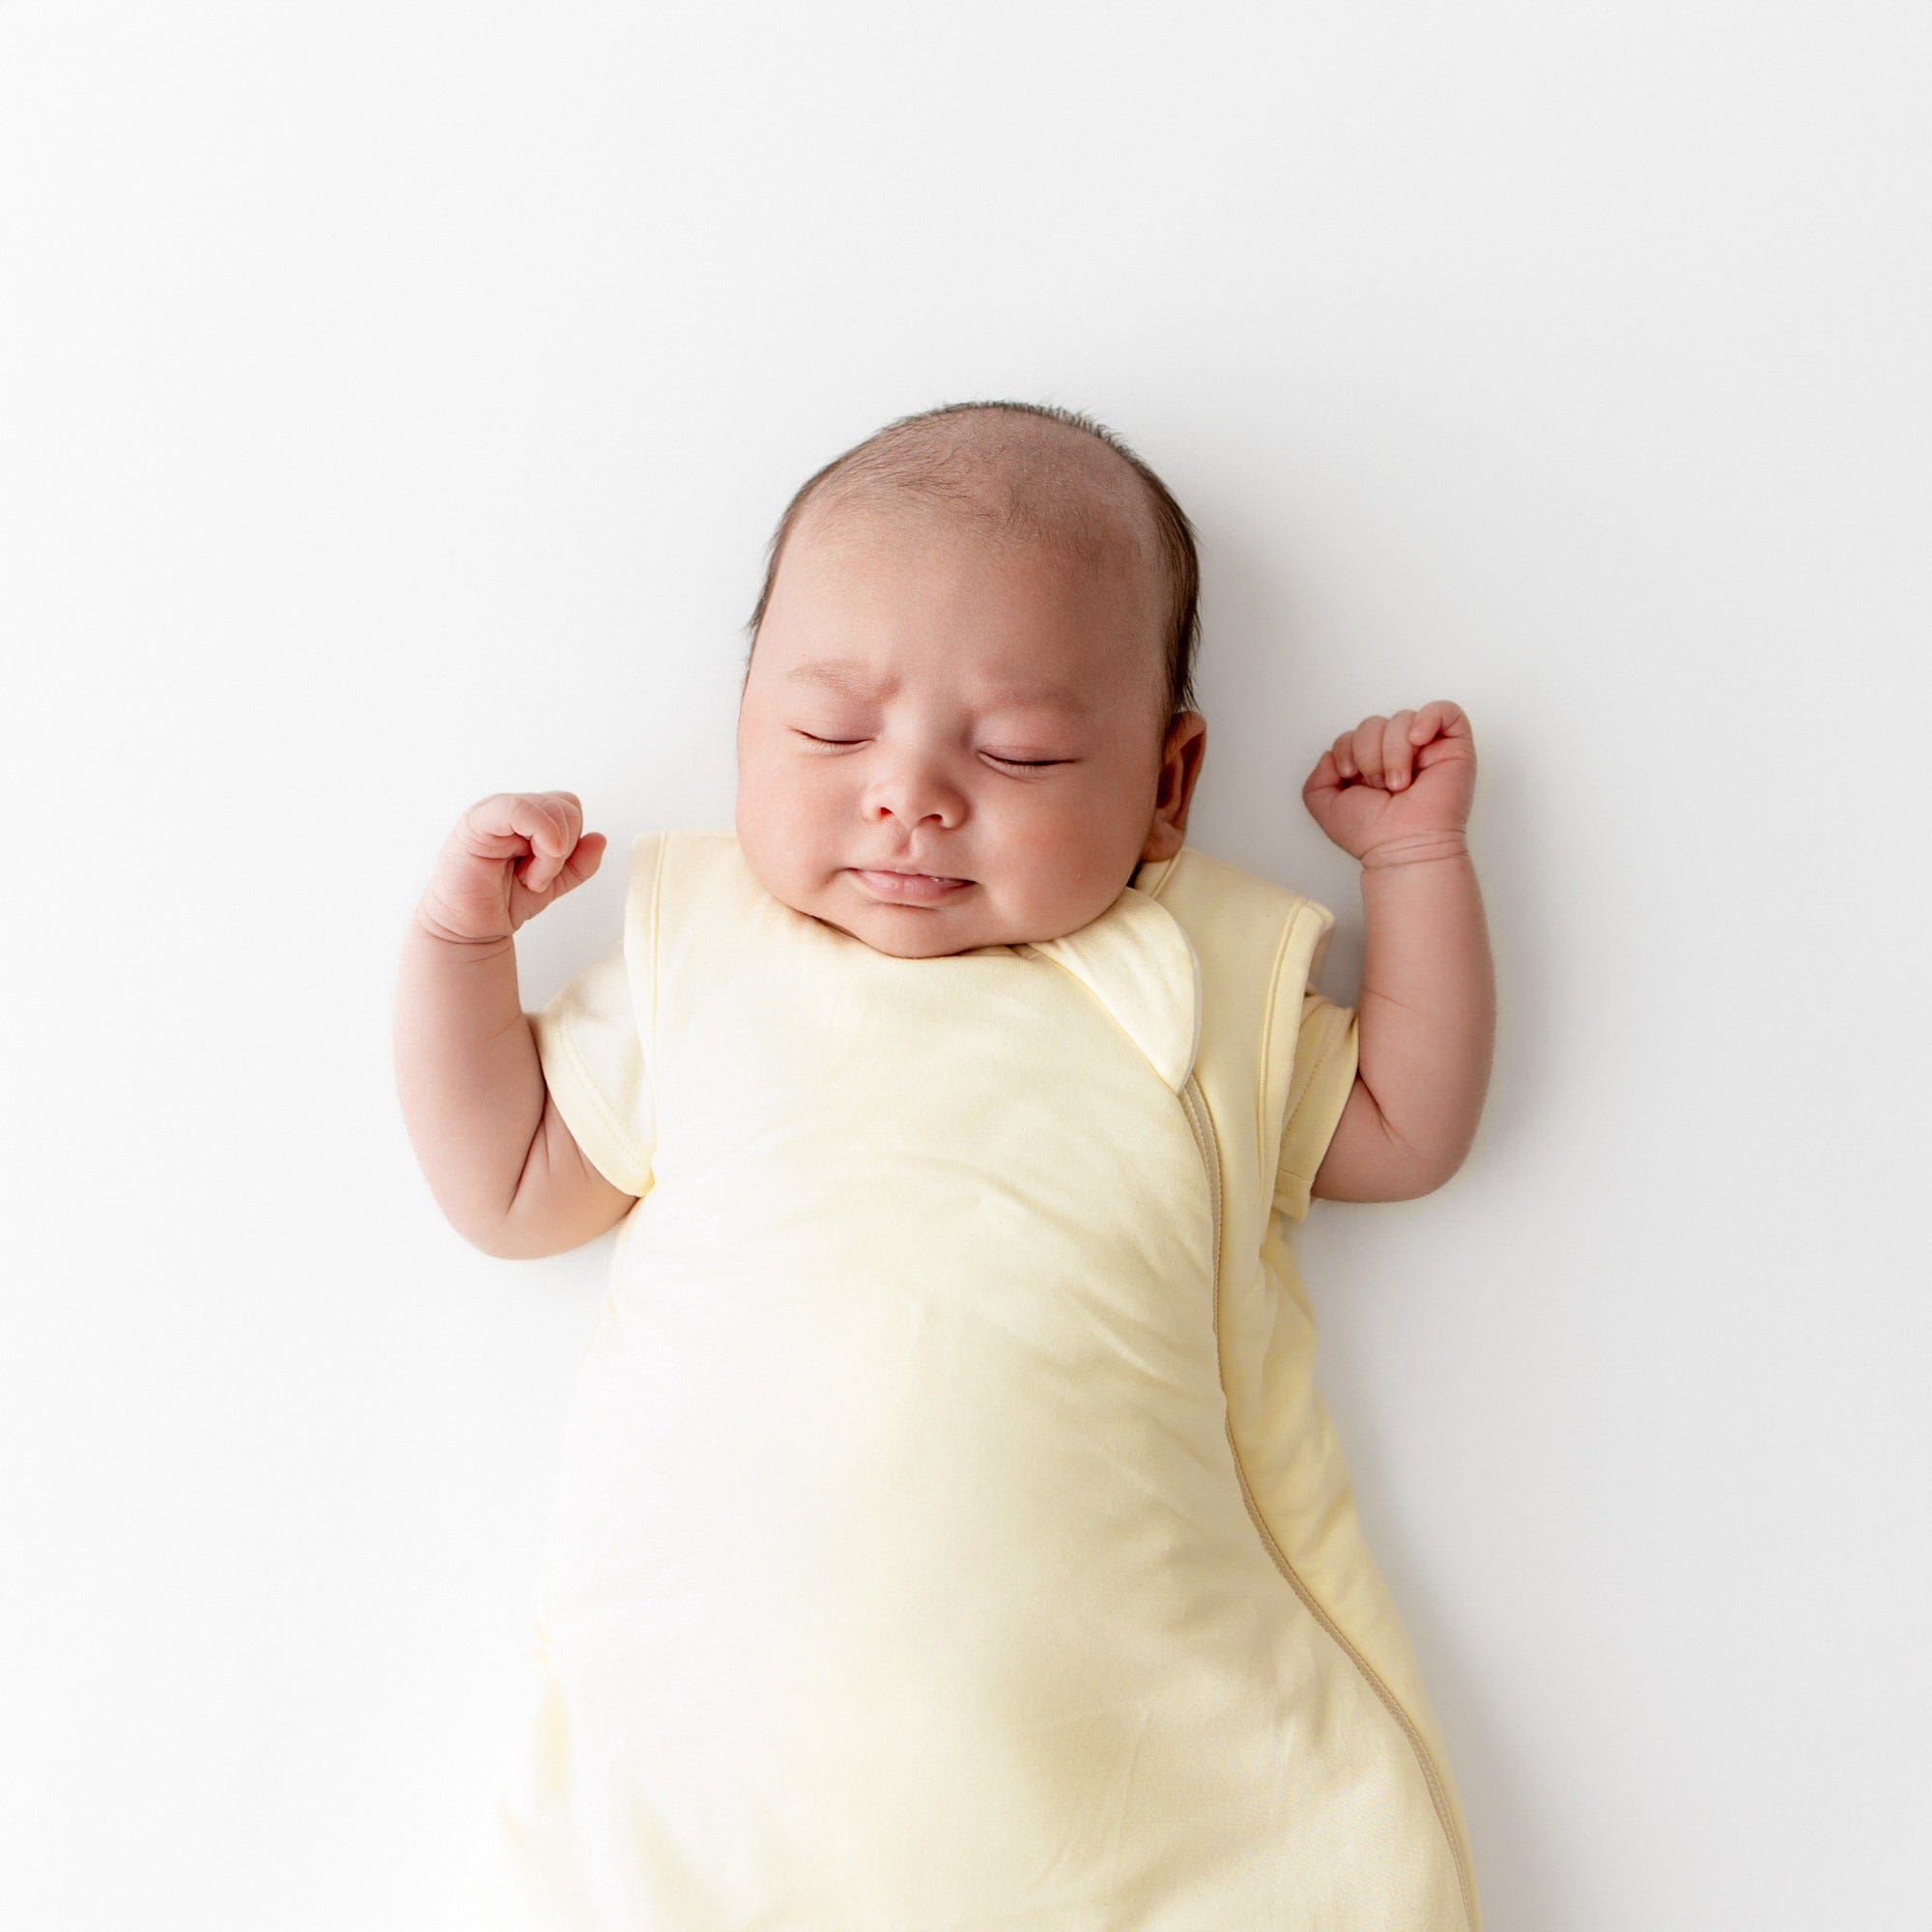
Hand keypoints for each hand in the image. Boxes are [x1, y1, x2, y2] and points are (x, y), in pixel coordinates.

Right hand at [414, 791, 607, 943]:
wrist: (471, 929)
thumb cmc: (505, 901)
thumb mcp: (555, 882)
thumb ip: (580, 863)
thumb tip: (600, 838)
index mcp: (530, 818)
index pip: (570, 807)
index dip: (573, 840)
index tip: (551, 872)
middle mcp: (513, 809)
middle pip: (566, 806)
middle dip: (564, 849)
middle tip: (538, 878)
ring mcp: (494, 812)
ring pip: (550, 808)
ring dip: (550, 854)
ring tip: (528, 877)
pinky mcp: (477, 822)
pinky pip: (519, 809)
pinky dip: (540, 839)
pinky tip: (527, 871)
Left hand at [1301, 702, 1475, 863]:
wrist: (1402, 848)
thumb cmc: (1372, 834)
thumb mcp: (1324, 807)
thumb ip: (1317, 778)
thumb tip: (1331, 755)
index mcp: (1371, 764)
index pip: (1353, 734)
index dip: (1346, 748)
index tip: (1351, 775)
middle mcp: (1398, 755)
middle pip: (1374, 722)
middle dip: (1369, 753)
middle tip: (1379, 785)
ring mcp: (1427, 750)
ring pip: (1402, 718)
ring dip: (1393, 751)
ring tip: (1398, 783)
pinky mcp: (1455, 748)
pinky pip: (1445, 711)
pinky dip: (1428, 719)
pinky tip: (1416, 741)